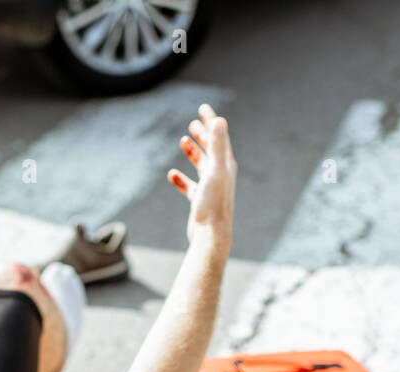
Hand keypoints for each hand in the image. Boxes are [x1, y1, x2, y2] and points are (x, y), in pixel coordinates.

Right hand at [167, 103, 236, 248]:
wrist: (211, 235)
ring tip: (182, 142)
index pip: (220, 137)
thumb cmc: (213, 204)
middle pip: (212, 150)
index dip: (211, 122)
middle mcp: (221, 176)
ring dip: (193, 153)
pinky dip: (182, 179)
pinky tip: (172, 175)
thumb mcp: (215, 171)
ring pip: (201, 166)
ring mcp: (210, 189)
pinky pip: (191, 186)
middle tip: (193, 123)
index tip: (203, 108)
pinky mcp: (201, 202)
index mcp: (226, 166)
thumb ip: (217, 145)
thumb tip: (219, 120)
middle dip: (203, 135)